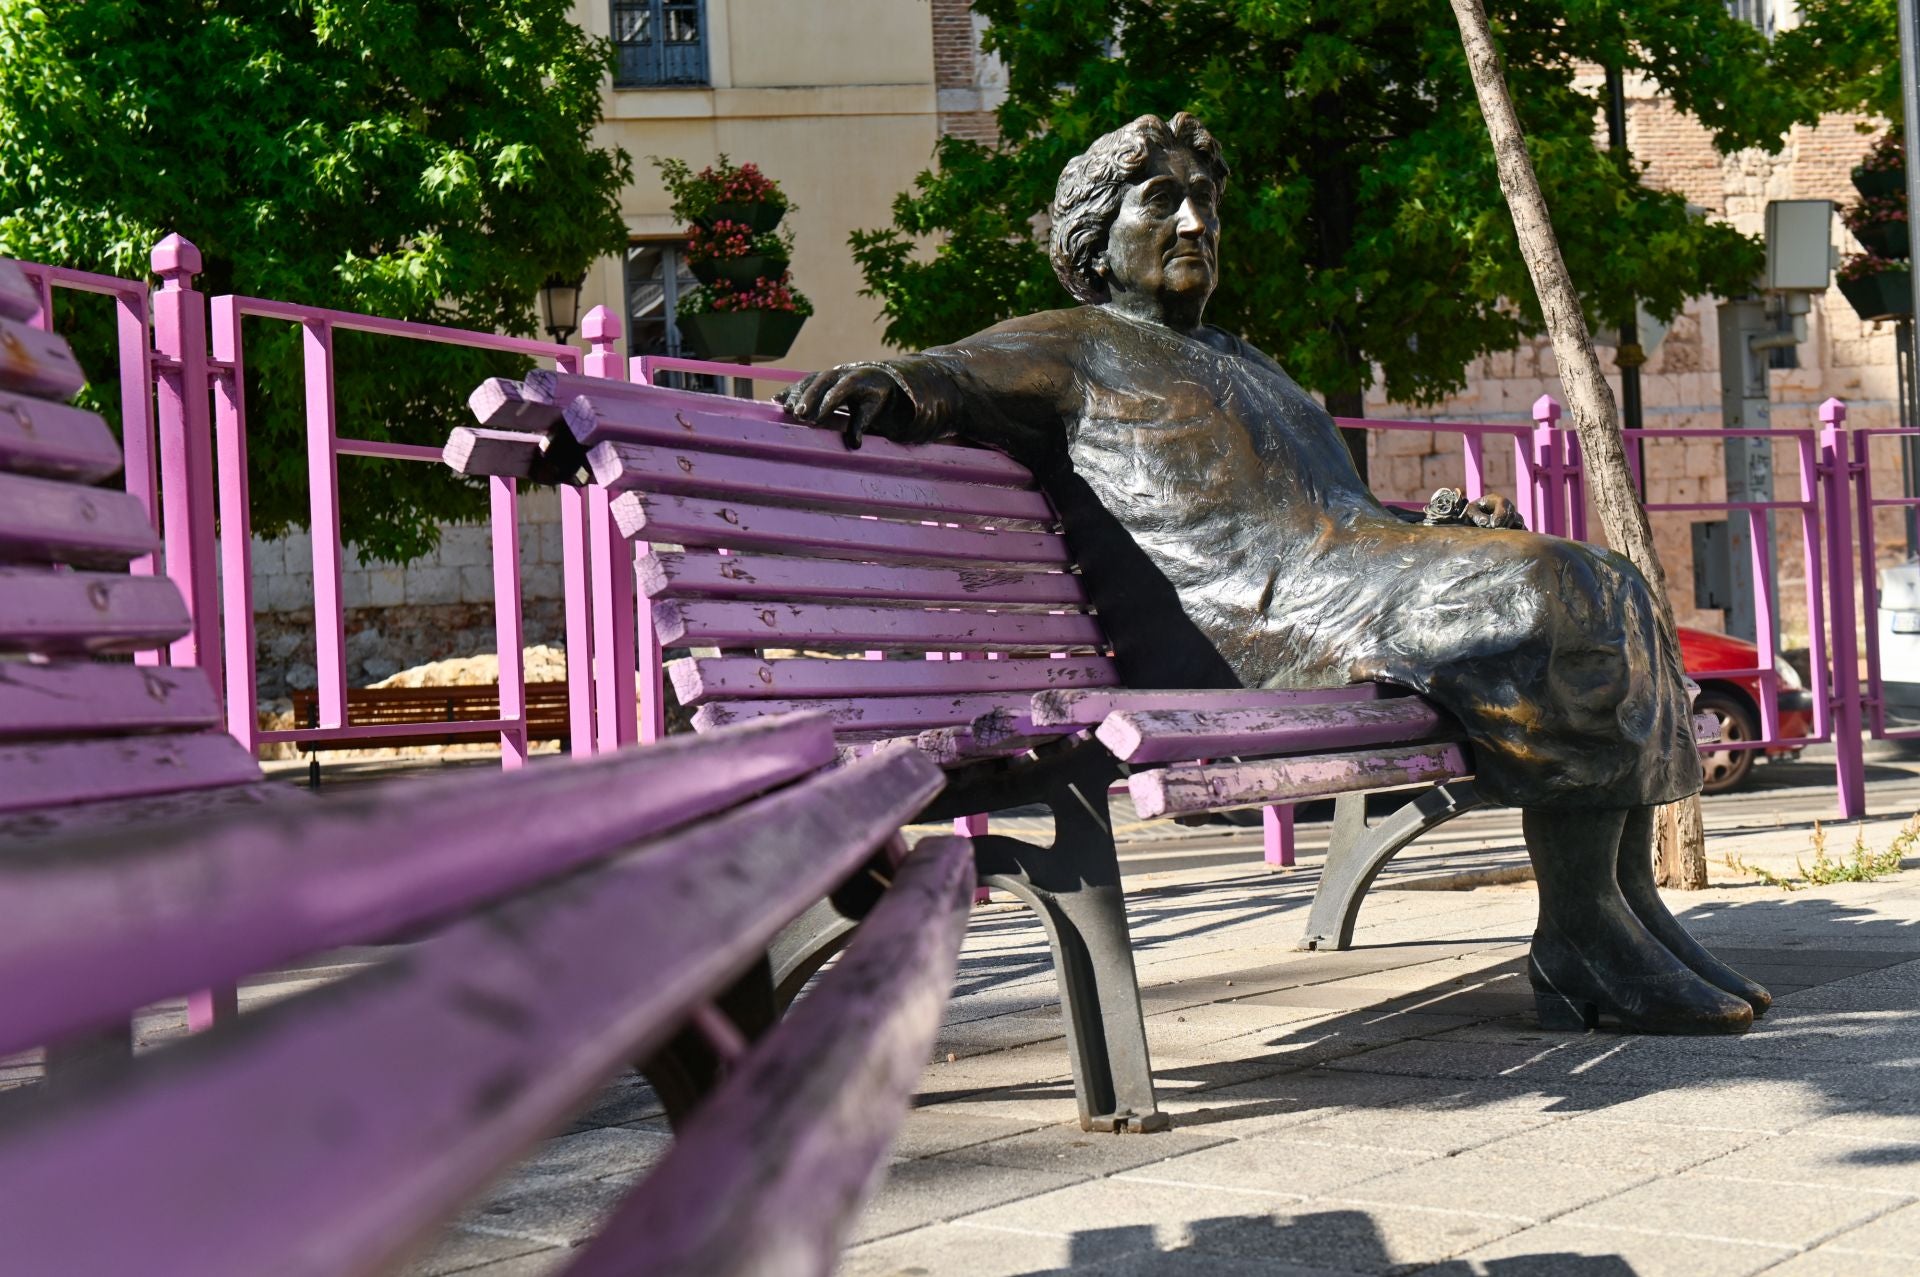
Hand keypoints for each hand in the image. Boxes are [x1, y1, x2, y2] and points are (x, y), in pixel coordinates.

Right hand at [777, 363, 908, 449]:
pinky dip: (788, 391)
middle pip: (821, 383)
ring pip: (809, 381)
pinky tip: (775, 400)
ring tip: (786, 410)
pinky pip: (801, 383)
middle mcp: (839, 373)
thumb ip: (861, 425)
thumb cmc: (873, 398)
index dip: (826, 405)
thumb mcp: (872, 410)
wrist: (874, 377)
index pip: (838, 392)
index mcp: (855, 380)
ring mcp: (826, 374)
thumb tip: (854, 444)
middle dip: (808, 398)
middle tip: (799, 415)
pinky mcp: (817, 377)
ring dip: (796, 394)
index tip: (815, 420)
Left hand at [1421, 487, 1524, 529]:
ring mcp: (1513, 517)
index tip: (1494, 525)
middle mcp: (1507, 507)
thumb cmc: (1469, 515)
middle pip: (1512, 514)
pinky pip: (1522, 531)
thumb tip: (1487, 523)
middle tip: (1496, 532)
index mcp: (1495, 500)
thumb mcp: (1469, 512)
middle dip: (1504, 524)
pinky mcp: (1516, 527)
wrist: (1472, 524)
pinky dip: (1517, 536)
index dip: (1500, 514)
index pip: (1503, 503)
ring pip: (1519, 522)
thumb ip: (1476, 516)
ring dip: (1511, 530)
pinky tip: (1508, 542)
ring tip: (1500, 537)